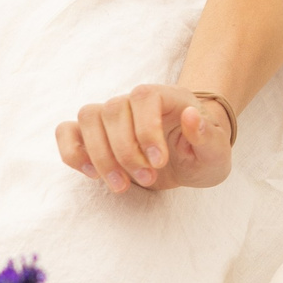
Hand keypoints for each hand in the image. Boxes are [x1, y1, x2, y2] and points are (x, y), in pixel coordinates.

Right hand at [56, 84, 234, 191]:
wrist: (190, 157)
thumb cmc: (203, 151)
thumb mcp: (216, 152)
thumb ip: (208, 136)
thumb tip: (192, 114)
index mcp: (166, 97)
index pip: (144, 97)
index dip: (146, 129)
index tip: (160, 162)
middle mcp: (134, 101)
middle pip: (112, 109)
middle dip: (126, 152)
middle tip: (148, 179)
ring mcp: (111, 116)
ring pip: (88, 118)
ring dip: (100, 156)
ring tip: (122, 185)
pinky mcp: (93, 135)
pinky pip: (67, 132)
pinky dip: (72, 152)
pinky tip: (92, 174)